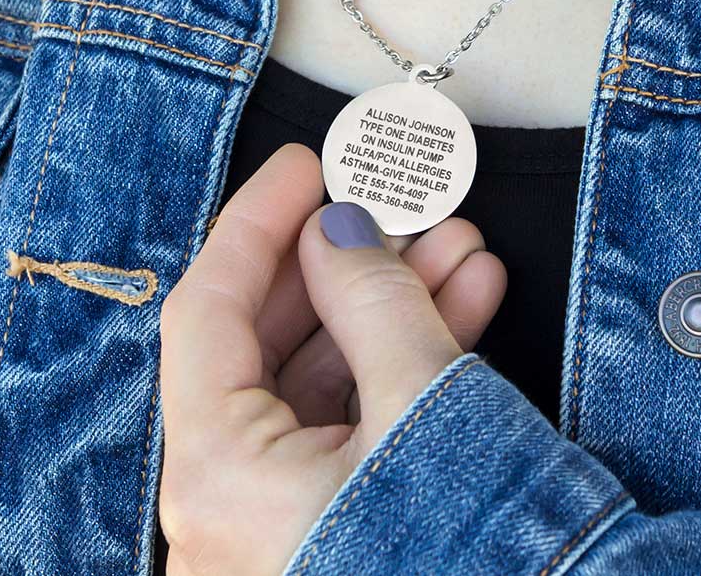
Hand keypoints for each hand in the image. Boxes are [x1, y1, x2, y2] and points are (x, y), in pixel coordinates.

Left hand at [158, 143, 506, 575]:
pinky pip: (358, 421)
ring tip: (456, 243)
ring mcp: (288, 522)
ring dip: (392, 302)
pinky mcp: (343, 525)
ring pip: (326, 378)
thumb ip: (371, 295)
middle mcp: (232, 512)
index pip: (208, 312)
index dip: (256, 222)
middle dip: (344, 258)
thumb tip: (336, 226)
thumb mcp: (428, 400)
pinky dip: (407, 358)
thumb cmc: (492, 553)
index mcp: (219, 483)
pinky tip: (463, 299)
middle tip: (393, 197)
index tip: (303, 163)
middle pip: (270, 343)